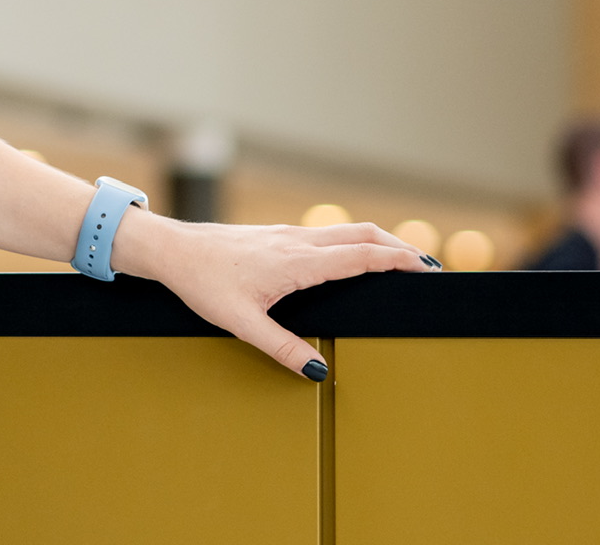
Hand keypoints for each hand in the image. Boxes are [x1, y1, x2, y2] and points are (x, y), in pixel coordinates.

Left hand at [113, 209, 437, 378]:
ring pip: (345, 230)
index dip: (397, 260)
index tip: (427, 270)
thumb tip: (318, 370)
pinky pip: (327, 234)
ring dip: (378, 241)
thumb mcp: (240, 322)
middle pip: (362, 235)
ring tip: (403, 260)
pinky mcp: (277, 236)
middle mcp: (297, 241)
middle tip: (429, 267)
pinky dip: (354, 240)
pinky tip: (354, 257)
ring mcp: (287, 235)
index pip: (360, 255)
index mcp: (296, 261)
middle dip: (399, 248)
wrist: (170, 249)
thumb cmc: (201, 283)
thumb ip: (281, 347)